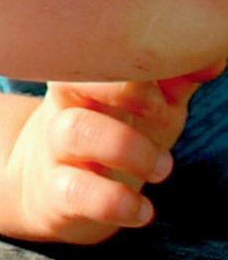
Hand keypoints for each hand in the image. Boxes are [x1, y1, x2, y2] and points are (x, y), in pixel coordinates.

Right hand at [3, 71, 211, 241]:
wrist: (49, 185)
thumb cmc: (111, 135)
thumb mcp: (146, 106)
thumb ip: (176, 81)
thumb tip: (212, 61)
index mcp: (85, 76)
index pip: (98, 49)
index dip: (138, 59)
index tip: (170, 80)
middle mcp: (64, 106)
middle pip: (72, 80)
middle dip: (127, 93)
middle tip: (160, 115)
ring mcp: (55, 148)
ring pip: (75, 132)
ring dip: (129, 149)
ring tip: (163, 169)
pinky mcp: (55, 192)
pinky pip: (78, 192)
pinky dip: (117, 202)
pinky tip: (143, 210)